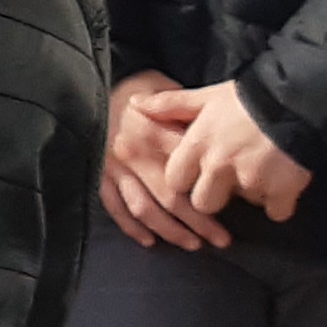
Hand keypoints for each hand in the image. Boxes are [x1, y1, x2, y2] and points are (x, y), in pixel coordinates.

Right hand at [99, 74, 213, 251]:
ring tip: (193, 244)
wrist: (90, 82)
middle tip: (222, 240)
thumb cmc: (135, 86)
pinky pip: (115, 207)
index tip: (235, 207)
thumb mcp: (165, 88)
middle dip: (199, 223)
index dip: (213, 192)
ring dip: (170, 231)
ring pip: (145, 209)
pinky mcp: (100, 175)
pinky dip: (131, 227)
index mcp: (153, 131)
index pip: (189, 171)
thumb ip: (188, 115)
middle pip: (171, 198)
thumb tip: (217, 143)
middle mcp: (133, 154)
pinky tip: (150, 241)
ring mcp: (113, 168)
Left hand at [155, 80, 312, 227]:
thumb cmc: (247, 96)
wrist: (298, 99)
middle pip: (203, 204)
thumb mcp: (206, 96)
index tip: (197, 174)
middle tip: (229, 181)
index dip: (185, 180)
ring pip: (242, 206)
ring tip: (259, 173)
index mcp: (197, 145)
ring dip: (249, 196)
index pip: (174, 181)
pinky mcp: (281, 192)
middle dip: (214, 197)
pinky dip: (279, 203)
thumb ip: (170, 105)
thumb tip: (135, 103)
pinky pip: (275, 212)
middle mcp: (219, 167)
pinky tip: (282, 186)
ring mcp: (250, 182)